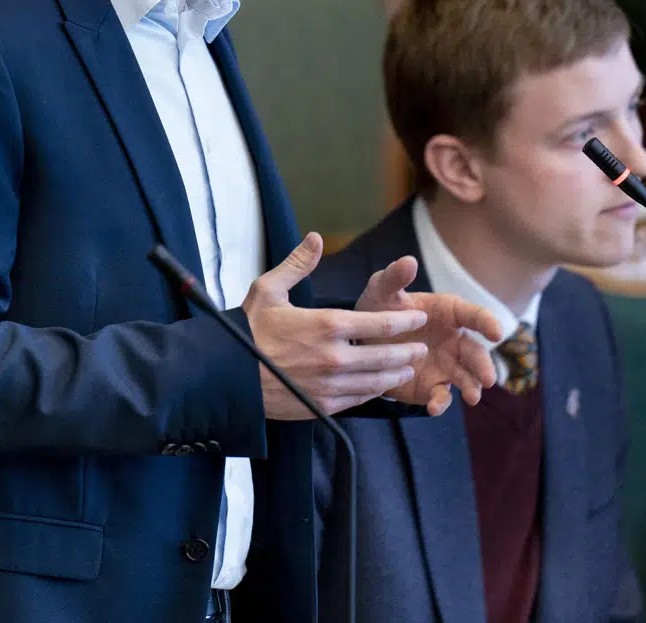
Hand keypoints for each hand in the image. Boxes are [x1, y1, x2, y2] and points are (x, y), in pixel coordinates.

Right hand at [243, 233, 431, 419]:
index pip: (381, 322)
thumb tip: (315, 238)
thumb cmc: (247, 330)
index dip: (405, 321)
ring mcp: (331, 385)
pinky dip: (374, 392)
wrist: (225, 375)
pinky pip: (359, 400)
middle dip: (408, 351)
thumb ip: (297, 264)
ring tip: (408, 369)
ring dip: (397, 374)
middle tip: (420, 347)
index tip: (418, 318)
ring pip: (377, 381)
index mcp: (327, 324)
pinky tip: (380, 387)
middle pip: (387, 355)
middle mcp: (335, 357)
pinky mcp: (322, 406)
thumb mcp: (268, 290)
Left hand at [354, 255, 503, 414]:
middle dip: (484, 365)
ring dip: (472, 387)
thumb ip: (394, 277)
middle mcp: (453, 339)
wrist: (360, 339)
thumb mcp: (381, 291)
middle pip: (475, 352)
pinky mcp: (432, 385)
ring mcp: (445, 364)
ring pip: (466, 377)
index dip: (487, 322)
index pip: (473, 316)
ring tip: (473, 396)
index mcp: (448, 312)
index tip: (496, 332)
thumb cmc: (378, 309)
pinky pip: (442, 396)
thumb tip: (408, 261)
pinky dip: (441, 403)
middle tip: (487, 378)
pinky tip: (434, 408)